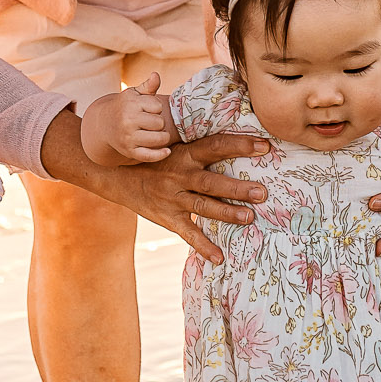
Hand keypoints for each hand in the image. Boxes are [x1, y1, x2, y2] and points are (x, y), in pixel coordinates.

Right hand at [81, 71, 172, 164]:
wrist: (104, 125)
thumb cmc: (125, 106)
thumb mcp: (134, 94)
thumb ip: (148, 86)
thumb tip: (156, 75)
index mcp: (130, 105)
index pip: (157, 107)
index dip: (156, 108)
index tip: (148, 109)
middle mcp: (128, 121)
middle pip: (160, 123)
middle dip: (159, 122)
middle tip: (150, 122)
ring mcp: (128, 138)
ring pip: (159, 139)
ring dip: (162, 137)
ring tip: (156, 133)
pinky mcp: (129, 151)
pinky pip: (150, 156)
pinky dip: (161, 154)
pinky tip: (167, 151)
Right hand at [106, 131, 270, 262]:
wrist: (116, 174)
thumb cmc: (154, 156)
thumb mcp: (172, 142)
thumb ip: (199, 140)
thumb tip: (232, 124)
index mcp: (185, 153)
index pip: (215, 146)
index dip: (240, 145)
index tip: (265, 146)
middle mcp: (179, 175)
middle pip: (212, 182)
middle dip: (238, 188)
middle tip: (262, 193)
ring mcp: (172, 197)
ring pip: (203, 206)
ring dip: (226, 213)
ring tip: (248, 218)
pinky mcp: (166, 217)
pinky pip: (187, 233)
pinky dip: (203, 246)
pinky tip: (219, 257)